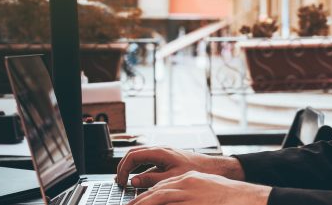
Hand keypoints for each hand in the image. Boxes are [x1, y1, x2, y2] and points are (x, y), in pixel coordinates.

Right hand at [115, 146, 243, 187]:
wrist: (212, 166)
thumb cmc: (196, 169)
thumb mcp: (172, 177)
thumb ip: (151, 180)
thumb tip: (134, 181)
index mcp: (160, 152)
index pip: (133, 156)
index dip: (123, 168)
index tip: (121, 181)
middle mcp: (160, 150)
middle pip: (133, 154)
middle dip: (123, 166)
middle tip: (119, 181)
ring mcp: (163, 153)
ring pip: (140, 157)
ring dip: (131, 168)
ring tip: (126, 180)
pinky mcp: (166, 158)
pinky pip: (148, 161)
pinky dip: (140, 169)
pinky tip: (139, 180)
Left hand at [128, 171, 270, 204]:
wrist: (245, 197)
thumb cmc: (229, 196)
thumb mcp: (206, 188)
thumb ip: (192, 192)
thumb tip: (181, 198)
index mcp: (190, 177)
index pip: (163, 184)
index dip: (148, 195)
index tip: (138, 202)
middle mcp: (187, 182)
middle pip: (157, 190)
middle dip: (141, 200)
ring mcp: (189, 193)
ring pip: (159, 197)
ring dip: (143, 203)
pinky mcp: (192, 202)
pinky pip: (169, 203)